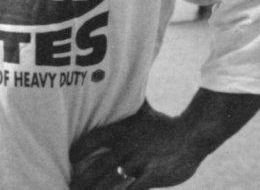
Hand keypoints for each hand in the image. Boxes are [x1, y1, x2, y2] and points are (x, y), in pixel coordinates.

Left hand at [69, 101, 205, 189]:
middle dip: (82, 179)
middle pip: (96, 167)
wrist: (191, 135)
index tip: (69, 158)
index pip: (92, 140)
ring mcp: (138, 164)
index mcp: (120, 131)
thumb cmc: (163, 123)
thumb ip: (128, 102)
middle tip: (70, 186)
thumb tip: (118, 79)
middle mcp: (125, 148)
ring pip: (110, 182)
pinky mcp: (150, 177)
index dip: (78, 150)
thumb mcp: (142, 110)